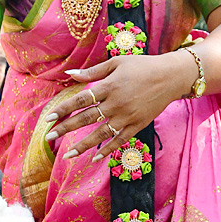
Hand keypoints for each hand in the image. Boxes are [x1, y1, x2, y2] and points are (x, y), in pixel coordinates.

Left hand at [45, 52, 198, 161]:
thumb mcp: (116, 63)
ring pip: (101, 134)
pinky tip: (94, 158)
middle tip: (49, 137)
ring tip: (66, 155)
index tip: (49, 119)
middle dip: (66, 129)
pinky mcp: (138, 125)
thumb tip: (70, 74)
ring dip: (82, 145)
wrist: (172, 76)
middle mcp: (116, 103)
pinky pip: (120, 140)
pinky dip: (107, 149)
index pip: (81, 100)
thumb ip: (92, 72)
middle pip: (86, 118)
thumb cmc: (142, 66)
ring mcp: (127, 116)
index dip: (64, 109)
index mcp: (109, 86)